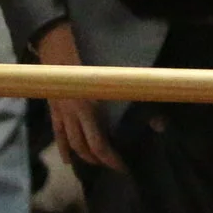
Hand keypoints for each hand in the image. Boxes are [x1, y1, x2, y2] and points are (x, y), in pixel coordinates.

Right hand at [34, 20, 121, 170]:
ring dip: (83, 157)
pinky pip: (58, 134)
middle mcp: (73, 116)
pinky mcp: (54, 110)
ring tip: (96, 164)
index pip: (98, 144)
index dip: (110, 159)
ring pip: (70, 144)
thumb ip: (133, 98)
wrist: (55, 45)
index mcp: (88, 109)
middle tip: (113, 167)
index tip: (123, 167)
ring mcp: (61, 114)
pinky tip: (67, 160)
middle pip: (84, 148)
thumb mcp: (111, 78)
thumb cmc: (86, 58)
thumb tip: (159, 124)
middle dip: (99, 160)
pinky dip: (63, 148)